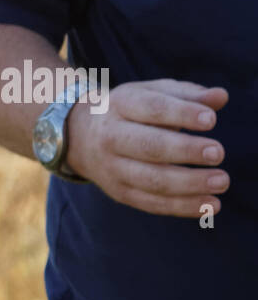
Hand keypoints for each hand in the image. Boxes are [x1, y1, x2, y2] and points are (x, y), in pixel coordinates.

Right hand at [65, 80, 228, 217]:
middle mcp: (111, 138)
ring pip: (150, 180)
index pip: (152, 108)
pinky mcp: (119, 193)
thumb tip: (220, 97)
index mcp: (121, 106)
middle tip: (219, 153)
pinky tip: (210, 205)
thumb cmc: (129, 110)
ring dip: (188, 184)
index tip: (211, 120)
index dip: (181, 114)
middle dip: (184, 151)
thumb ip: (187, 94)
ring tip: (222, 182)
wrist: (78, 137)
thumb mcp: (151, 93)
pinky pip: (151, 203)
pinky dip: (182, 206)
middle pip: (148, 146)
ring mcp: (112, 169)